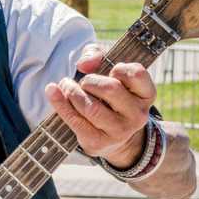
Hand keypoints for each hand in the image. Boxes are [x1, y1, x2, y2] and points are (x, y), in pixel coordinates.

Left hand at [45, 44, 154, 168]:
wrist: (111, 135)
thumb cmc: (109, 95)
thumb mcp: (108, 70)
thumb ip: (97, 55)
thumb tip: (84, 64)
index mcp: (145, 94)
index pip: (136, 74)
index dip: (119, 68)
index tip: (110, 70)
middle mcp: (137, 114)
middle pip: (110, 88)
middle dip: (89, 81)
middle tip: (83, 82)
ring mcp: (119, 131)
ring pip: (91, 107)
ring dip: (72, 92)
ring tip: (67, 86)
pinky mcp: (98, 142)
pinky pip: (75, 120)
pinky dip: (60, 103)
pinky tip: (53, 92)